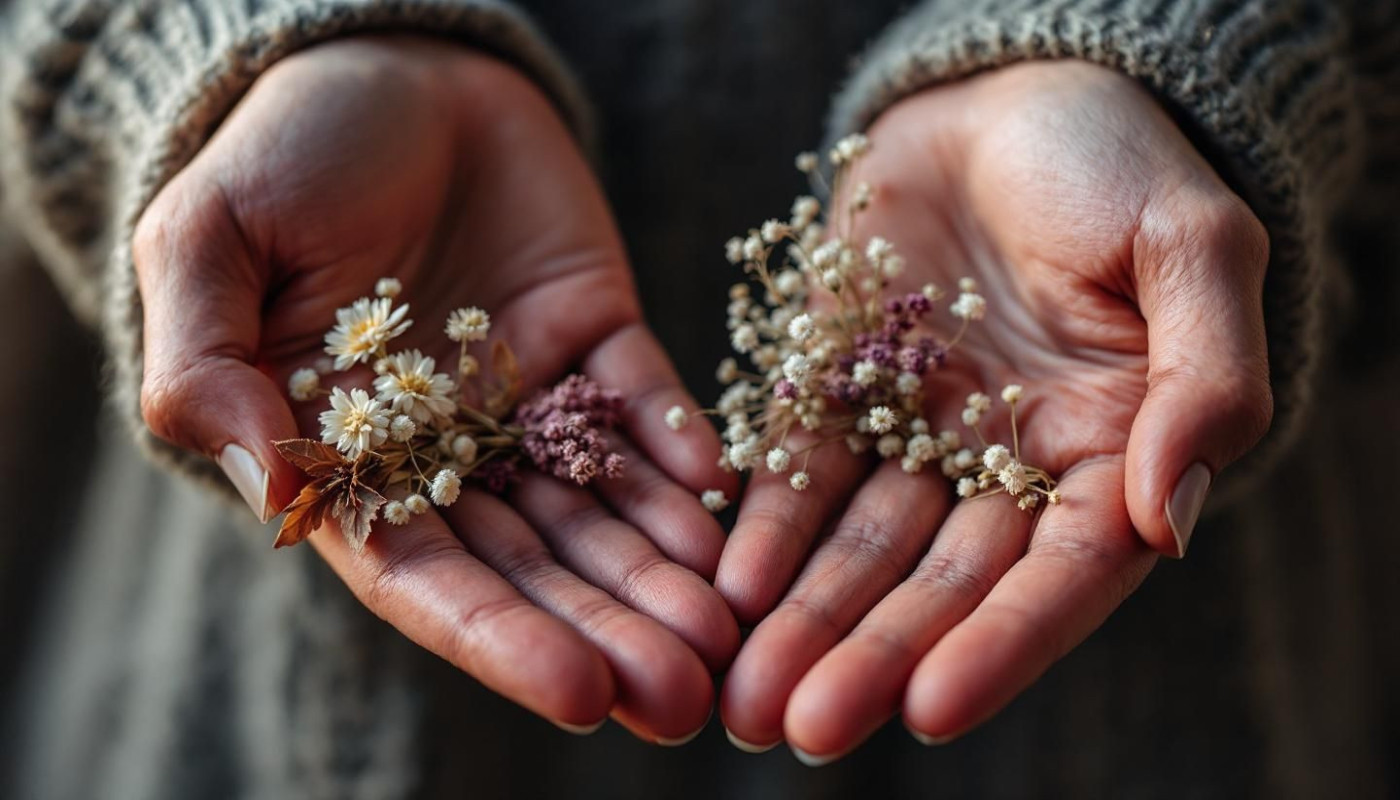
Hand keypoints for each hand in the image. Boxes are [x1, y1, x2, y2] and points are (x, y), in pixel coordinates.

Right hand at [133, 38, 738, 741]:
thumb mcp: (209, 244)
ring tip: (731, 631)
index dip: (500, 638)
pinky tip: (728, 503)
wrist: (388, 63)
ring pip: (604, 507)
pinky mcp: (600, 337)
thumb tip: (265, 493)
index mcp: (350, 455)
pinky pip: (650, 408)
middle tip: (692, 697)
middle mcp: (450, 448)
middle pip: (538, 564)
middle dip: (610, 631)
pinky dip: (687, 456)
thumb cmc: (280, 151)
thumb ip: (208, 369)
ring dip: (665, 571)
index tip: (580, 696)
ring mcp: (532, 396)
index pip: (427, 575)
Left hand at [716, 62, 1271, 756]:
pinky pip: (799, 471)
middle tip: (800, 728)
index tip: (929, 711)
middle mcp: (1009, 462)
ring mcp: (916, 430)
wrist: (1002, 93)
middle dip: (871, 656)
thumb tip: (1171, 521)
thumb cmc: (1115, 158)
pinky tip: (726, 587)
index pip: (1062, 573)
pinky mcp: (838, 389)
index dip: (1001, 644)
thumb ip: (1204, 383)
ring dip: (803, 620)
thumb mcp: (1190, 248)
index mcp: (1112, 449)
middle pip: (941, 582)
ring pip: (859, 545)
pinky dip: (765, 529)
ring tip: (744, 697)